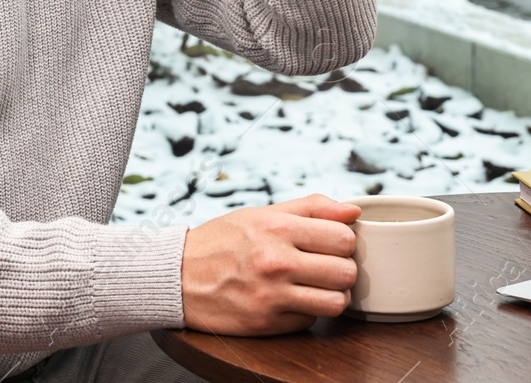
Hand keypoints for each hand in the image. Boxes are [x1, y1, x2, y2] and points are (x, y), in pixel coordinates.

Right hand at [180, 194, 361, 335]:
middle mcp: (276, 262)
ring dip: (331, 295)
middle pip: (346, 272)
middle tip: (325, 267)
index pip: (344, 237)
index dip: (344, 241)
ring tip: (316, 286)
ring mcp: (271, 296)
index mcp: (277, 228)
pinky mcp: (265, 323)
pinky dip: (306, 311)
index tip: (331, 244)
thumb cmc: (222, 240)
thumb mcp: (260, 213)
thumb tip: (354, 211)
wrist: (176, 276)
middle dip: (341, 269)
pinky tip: (290, 299)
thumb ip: (310, 208)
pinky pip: (310, 321)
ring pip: (337, 302)